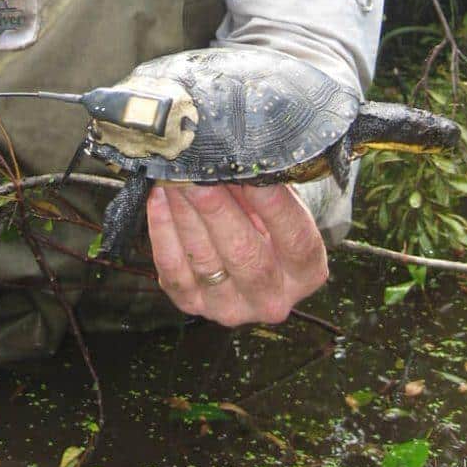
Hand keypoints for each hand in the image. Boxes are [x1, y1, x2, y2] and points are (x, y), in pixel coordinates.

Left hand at [147, 181, 327, 326]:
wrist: (247, 252)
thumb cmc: (268, 218)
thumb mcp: (281, 202)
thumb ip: (267, 187)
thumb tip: (239, 159)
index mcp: (306, 273)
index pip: (295, 239)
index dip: (272, 204)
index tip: (249, 171)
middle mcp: (270, 298)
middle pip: (244, 254)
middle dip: (216, 208)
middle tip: (196, 173)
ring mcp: (229, 307)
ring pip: (204, 259)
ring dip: (185, 212)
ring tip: (174, 176)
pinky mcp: (192, 304)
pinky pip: (172, 268)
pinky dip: (162, 230)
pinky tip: (160, 197)